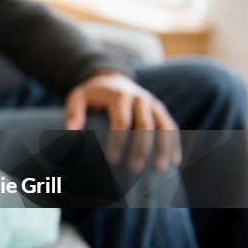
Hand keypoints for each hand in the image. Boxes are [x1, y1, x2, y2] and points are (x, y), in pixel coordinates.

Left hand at [65, 72, 180, 170]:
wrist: (111, 78)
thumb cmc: (92, 94)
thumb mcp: (77, 98)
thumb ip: (74, 114)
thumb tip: (72, 135)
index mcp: (119, 96)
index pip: (121, 121)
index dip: (118, 141)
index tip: (112, 160)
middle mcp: (140, 99)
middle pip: (145, 125)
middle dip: (141, 148)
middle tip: (135, 170)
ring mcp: (153, 104)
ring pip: (165, 126)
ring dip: (165, 148)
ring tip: (160, 169)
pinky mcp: (161, 111)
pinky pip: (172, 127)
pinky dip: (175, 144)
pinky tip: (175, 162)